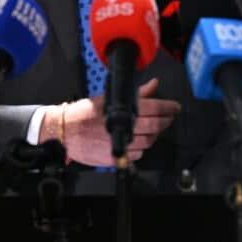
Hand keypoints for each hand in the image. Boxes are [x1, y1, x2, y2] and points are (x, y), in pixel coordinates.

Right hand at [54, 77, 180, 165]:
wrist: (66, 131)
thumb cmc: (85, 113)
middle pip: (155, 126)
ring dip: (154, 135)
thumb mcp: (110, 98)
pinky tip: (138, 141)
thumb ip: (136, 94)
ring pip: (148, 142)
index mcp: (123, 110)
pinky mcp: (116, 157)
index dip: (169, 107)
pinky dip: (141, 148)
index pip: (155, 108)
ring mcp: (121, 143)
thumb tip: (154, 85)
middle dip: (166, 121)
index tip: (175, 107)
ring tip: (153, 129)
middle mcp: (124, 127)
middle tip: (169, 118)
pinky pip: (137, 155)